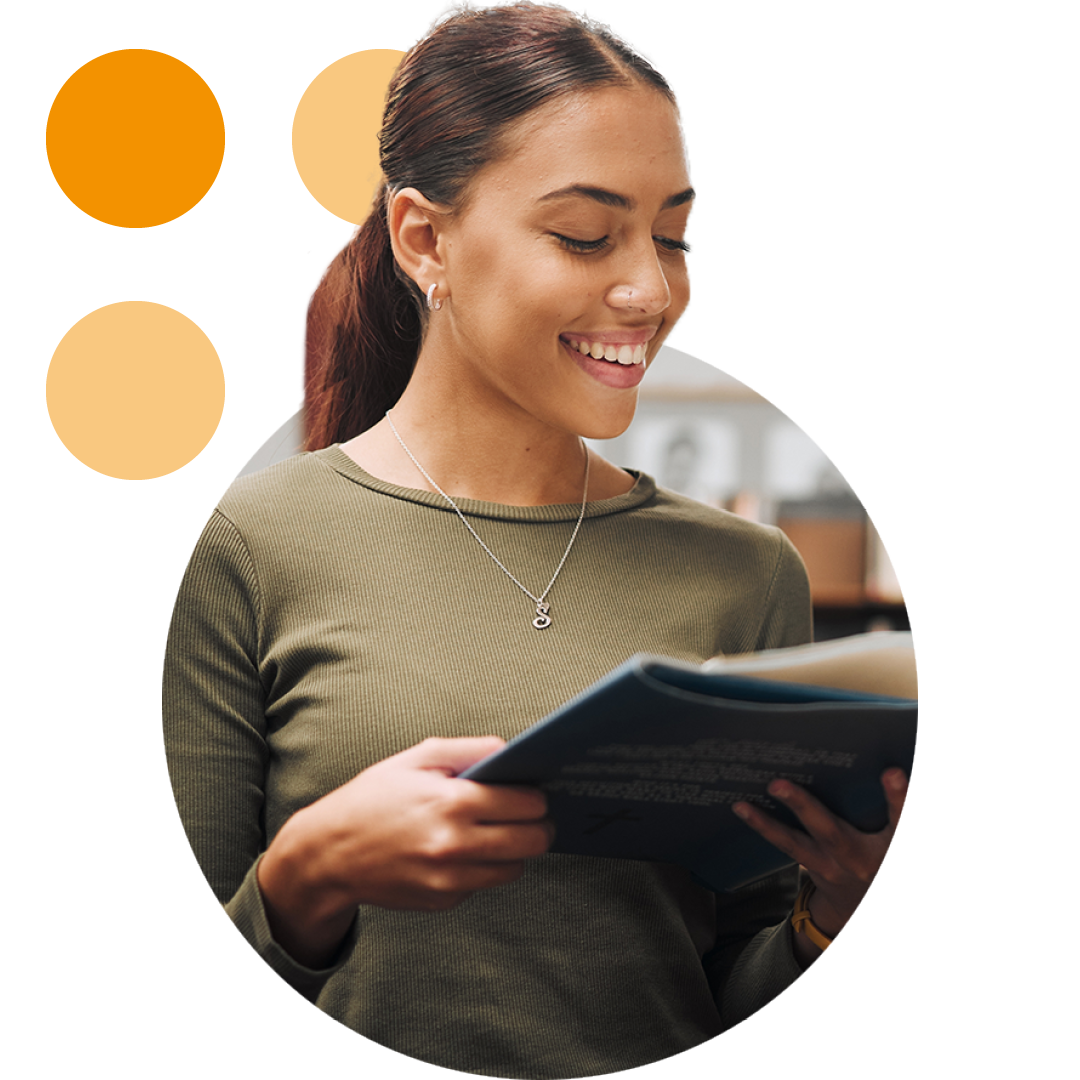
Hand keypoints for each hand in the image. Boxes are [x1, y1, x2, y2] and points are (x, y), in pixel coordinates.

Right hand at [258, 736, 553, 965]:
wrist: (329, 854)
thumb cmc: (372, 799)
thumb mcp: (415, 758)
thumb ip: (468, 749)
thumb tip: (510, 750)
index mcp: (452, 802)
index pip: (526, 803)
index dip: (536, 795)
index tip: (533, 790)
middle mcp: (455, 844)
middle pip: (532, 840)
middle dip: (540, 825)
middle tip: (533, 814)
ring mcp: (450, 878)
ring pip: (515, 867)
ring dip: (515, 849)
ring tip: (498, 831)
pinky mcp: (444, 900)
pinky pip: (484, 883)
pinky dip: (483, 867)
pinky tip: (463, 850)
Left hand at [732, 768, 907, 951]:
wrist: (865, 903)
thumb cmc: (881, 855)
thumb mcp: (894, 835)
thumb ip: (893, 806)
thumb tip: (892, 767)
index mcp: (888, 844)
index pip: (898, 818)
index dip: (896, 797)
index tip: (892, 772)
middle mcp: (859, 858)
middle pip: (831, 831)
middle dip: (802, 805)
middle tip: (777, 784)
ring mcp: (831, 866)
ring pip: (794, 844)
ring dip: (766, 824)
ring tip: (741, 805)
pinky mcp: (811, 866)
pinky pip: (785, 846)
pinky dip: (764, 827)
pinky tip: (742, 808)